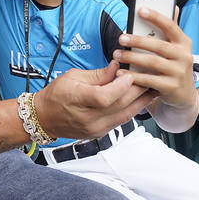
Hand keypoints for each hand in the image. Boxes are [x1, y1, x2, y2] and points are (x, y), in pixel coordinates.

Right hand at [34, 61, 155, 139]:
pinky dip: (132, 110)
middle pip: (119, 105)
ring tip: (154, 90)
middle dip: (138, 90)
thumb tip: (117, 66)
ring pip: (124, 115)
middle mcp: (87, 118)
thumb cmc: (56, 94)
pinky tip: (141, 101)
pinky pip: (121, 121)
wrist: (44, 117)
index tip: (131, 74)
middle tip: (151, 77)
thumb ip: (98, 74)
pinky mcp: (99, 133)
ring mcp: (94, 128)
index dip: (121, 86)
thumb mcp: (73, 76)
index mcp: (77, 100)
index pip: (104, 96)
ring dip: (141, 102)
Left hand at [112, 7, 194, 109]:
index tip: (140, 10)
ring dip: (132, 58)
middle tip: (121, 38)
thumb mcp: (176, 48)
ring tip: (117, 55)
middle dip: (137, 41)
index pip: (170, 26)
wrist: (184, 95)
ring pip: (152, 62)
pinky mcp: (172, 87)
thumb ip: (171, 30)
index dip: (156, 17)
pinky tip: (121, 73)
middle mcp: (184, 56)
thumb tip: (174, 6)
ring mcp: (179, 72)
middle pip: (158, 45)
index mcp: (184, 42)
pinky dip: (133, 76)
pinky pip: (149, 80)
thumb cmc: (174, 66)